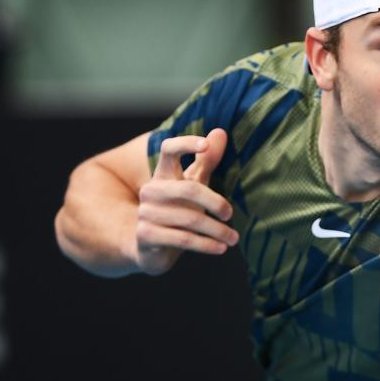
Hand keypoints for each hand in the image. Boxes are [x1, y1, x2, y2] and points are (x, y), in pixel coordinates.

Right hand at [134, 128, 237, 274]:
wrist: (150, 247)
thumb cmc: (177, 209)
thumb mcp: (193, 185)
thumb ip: (206, 161)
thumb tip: (220, 132)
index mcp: (163, 174)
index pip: (168, 149)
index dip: (186, 143)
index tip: (205, 145)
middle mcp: (152, 190)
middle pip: (189, 189)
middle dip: (216, 202)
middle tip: (231, 214)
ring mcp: (146, 213)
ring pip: (190, 219)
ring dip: (217, 231)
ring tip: (233, 239)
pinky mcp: (146, 235)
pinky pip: (183, 239)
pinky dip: (206, 245)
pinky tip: (221, 249)